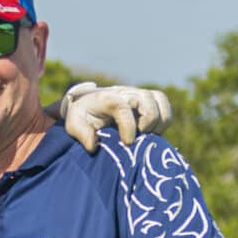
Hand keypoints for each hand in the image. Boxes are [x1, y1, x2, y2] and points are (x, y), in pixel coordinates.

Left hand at [56, 82, 173, 152]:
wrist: (88, 103)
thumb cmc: (82, 116)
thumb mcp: (74, 124)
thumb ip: (81, 133)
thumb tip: (93, 146)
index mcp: (106, 98)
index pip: (122, 107)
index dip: (128, 126)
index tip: (127, 142)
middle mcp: (125, 92)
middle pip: (147, 100)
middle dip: (147, 123)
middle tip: (138, 138)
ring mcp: (138, 94)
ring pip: (159, 100)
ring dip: (158, 121)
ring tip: (147, 135)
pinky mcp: (148, 99)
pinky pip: (164, 104)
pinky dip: (164, 119)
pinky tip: (153, 132)